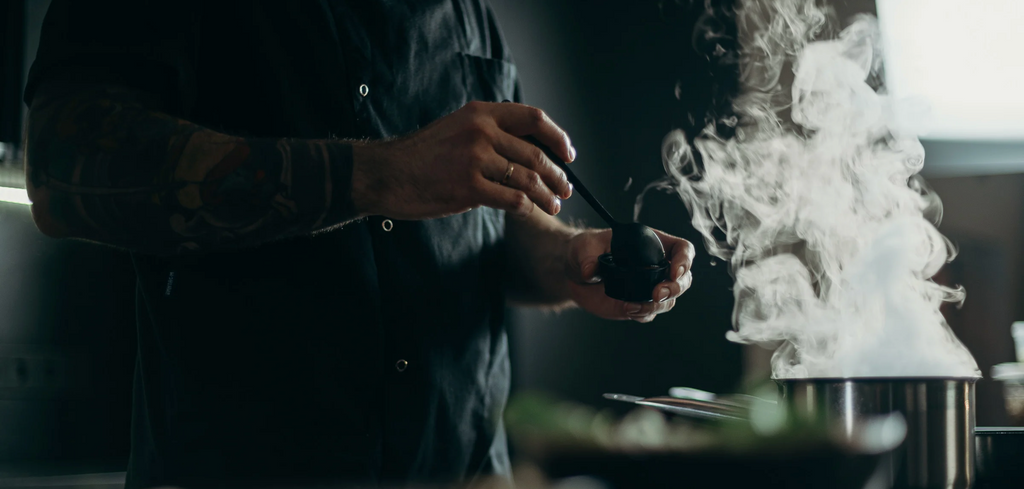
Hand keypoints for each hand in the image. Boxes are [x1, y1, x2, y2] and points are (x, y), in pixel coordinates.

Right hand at [350, 101, 575, 219]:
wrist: (386, 173)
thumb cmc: (422, 156)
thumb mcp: (458, 129)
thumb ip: (490, 134)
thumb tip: (529, 151)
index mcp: (481, 113)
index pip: (533, 118)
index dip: (557, 137)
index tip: (568, 154)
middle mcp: (481, 131)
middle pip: (536, 154)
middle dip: (558, 175)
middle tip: (566, 189)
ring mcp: (475, 159)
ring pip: (529, 179)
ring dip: (547, 196)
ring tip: (554, 205)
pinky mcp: (469, 188)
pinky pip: (513, 199)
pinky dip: (526, 208)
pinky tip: (529, 212)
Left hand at [565, 228, 694, 321]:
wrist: (574, 274)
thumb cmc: (584, 250)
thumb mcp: (584, 246)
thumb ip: (588, 256)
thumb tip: (590, 271)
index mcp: (652, 244)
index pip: (682, 249)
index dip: (685, 260)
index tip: (674, 272)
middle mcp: (655, 267)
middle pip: (683, 279)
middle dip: (675, 288)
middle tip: (657, 294)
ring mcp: (648, 288)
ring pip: (668, 300)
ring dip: (658, 306)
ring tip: (633, 307)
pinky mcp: (637, 304)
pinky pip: (648, 313)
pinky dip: (643, 314)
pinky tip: (628, 310)